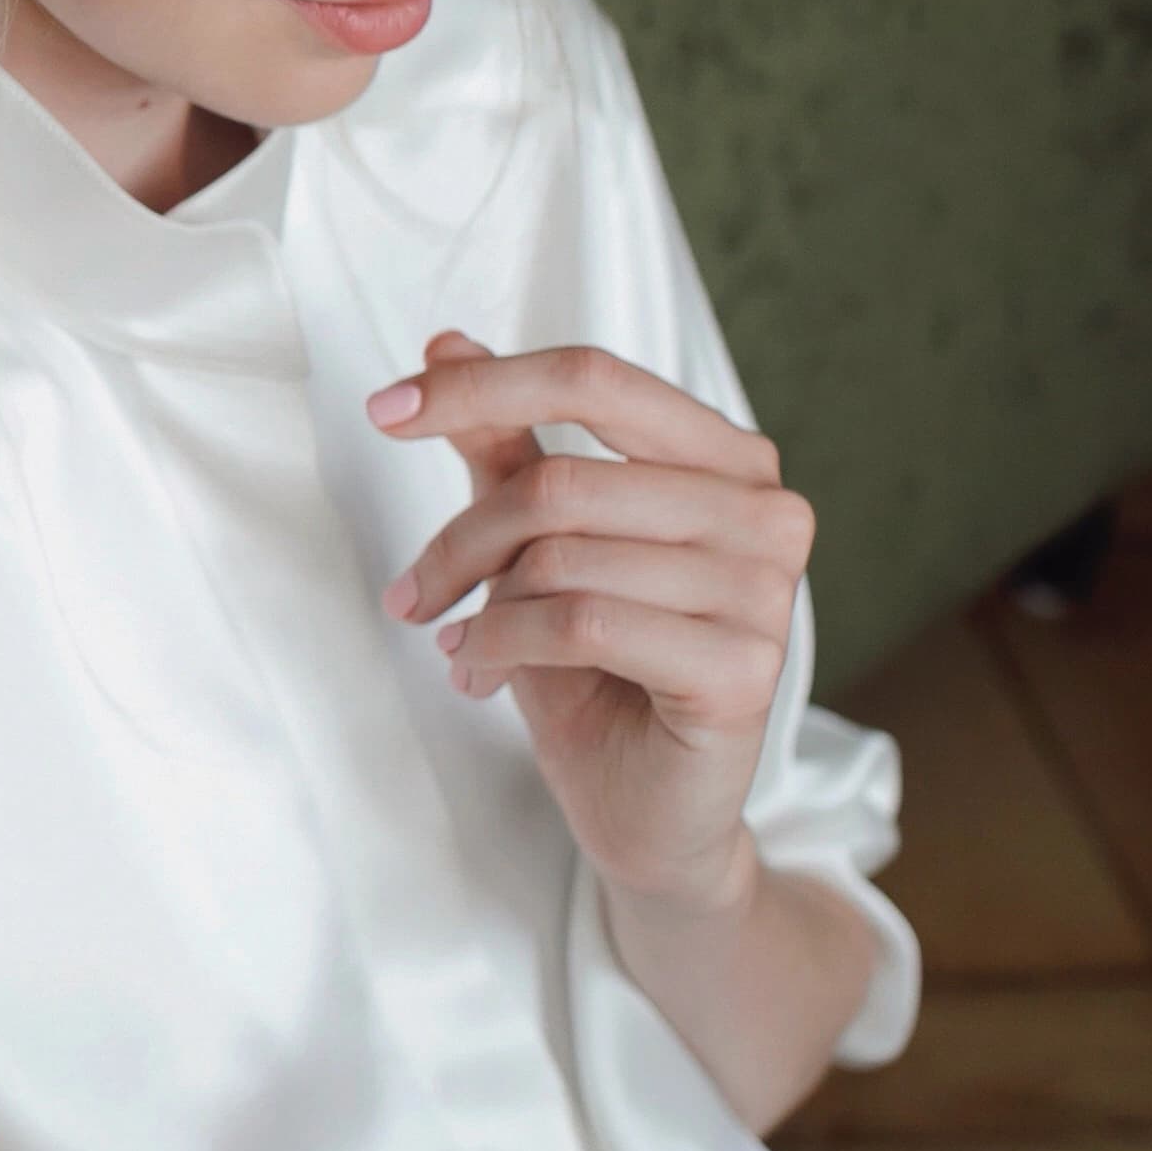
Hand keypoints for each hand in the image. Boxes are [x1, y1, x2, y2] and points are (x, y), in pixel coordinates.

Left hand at [365, 331, 813, 911]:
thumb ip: (505, 444)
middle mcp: (766, 511)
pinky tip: (479, 673)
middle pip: (563, 479)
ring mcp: (767, 592)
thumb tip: (445, 342)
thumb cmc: (596, 668)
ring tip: (461, 643)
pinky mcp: (745, 670)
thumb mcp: (538, 543)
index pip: (594, 379)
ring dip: (479, 605)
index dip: (481, 387)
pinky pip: (582, 624)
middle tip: (412, 593)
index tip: (384, 411)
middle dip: (462, 537)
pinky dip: (503, 645)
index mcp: (727, 458)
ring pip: (564, 556)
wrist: (645, 808)